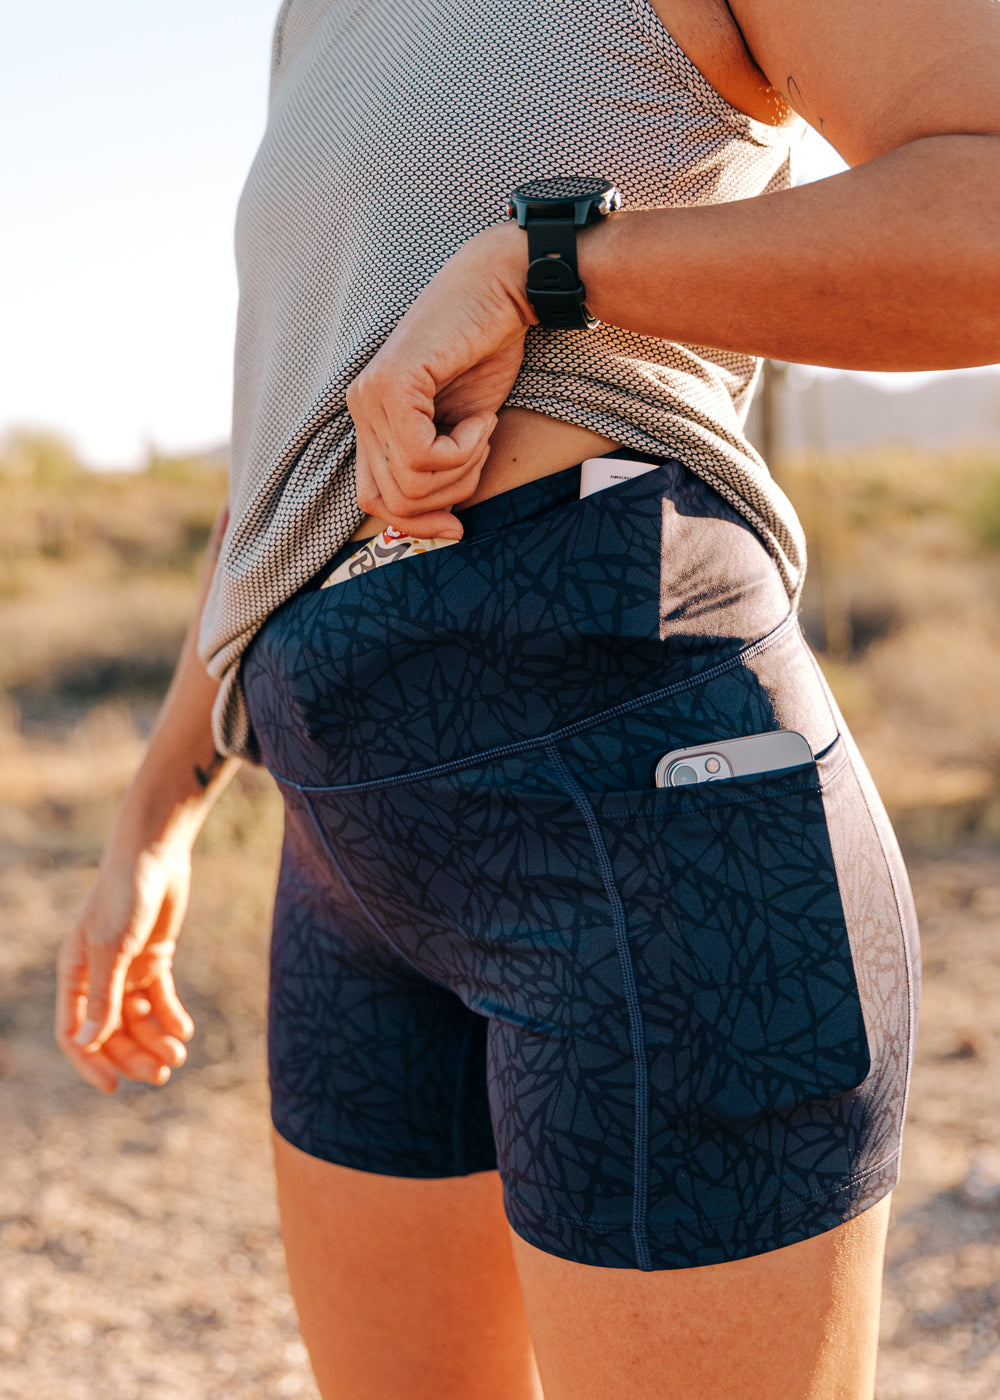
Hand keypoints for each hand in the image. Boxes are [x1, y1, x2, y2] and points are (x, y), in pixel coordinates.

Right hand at [56, 839, 194, 1092]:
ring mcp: (127, 968)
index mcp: (74, 974)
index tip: (114, 1087)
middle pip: (111, 1031)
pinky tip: (184, 1032)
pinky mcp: (154, 958)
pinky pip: (160, 999)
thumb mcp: (113, 947)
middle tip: (161, 1074)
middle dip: (133, 1055)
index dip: (91, 1062)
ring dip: (155, 1040)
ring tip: (178, 1056)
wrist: (155, 854)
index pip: (74, 1032)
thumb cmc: (124, 895)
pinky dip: (170, 1017)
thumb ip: (104, 994)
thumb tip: (90, 1042)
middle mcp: (97, 976)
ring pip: (137, 1019)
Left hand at [347, 222, 534, 537]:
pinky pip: (424, 455)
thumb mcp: (458, 429)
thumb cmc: (486, 354)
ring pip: (410, 484)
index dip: (417, 523)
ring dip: (461, 469)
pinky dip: (464, 449)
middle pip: (393, 501)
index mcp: (371, 420)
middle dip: (448, 495)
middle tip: (478, 453)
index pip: (375, 501)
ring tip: (479, 429)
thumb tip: (441, 529)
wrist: (502, 292)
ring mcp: (371, 395)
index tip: (457, 526)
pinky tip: (479, 417)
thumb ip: (435, 471)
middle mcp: (360, 407)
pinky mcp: (393, 385)